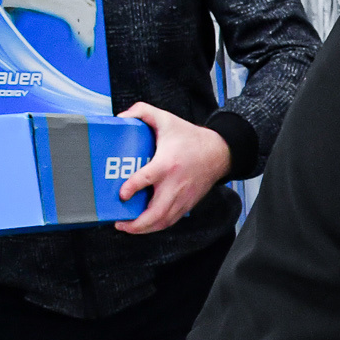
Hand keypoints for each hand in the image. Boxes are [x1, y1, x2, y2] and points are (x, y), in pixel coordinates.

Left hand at [114, 103, 230, 234]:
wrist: (219, 153)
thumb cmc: (191, 139)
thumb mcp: (166, 118)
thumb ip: (142, 112)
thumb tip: (121, 117)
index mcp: (167, 164)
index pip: (148, 179)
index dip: (133, 188)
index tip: (122, 194)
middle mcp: (175, 184)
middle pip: (157, 212)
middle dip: (137, 223)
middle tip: (119, 222)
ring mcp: (182, 197)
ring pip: (163, 221)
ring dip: (144, 228)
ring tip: (127, 227)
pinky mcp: (187, 203)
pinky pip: (171, 220)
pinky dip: (156, 226)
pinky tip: (145, 225)